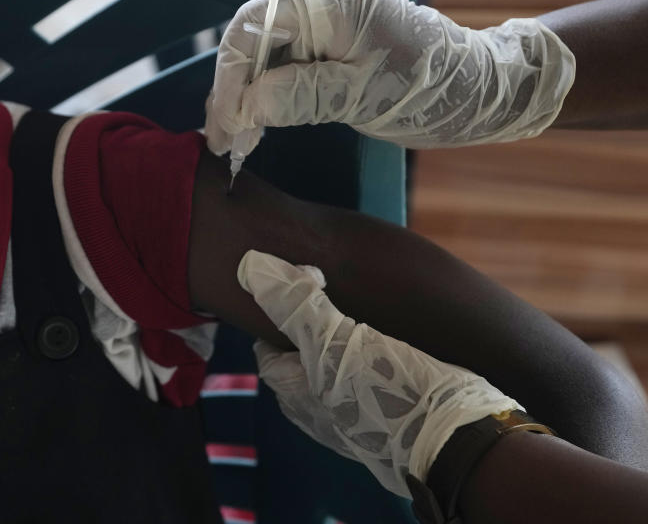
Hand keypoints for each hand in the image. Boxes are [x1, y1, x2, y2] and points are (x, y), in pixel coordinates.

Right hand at [206, 0, 574, 154]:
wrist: (481, 91)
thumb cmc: (431, 89)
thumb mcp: (363, 97)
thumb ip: (300, 97)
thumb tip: (244, 107)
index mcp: (332, 1)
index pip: (255, 27)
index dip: (231, 76)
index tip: (224, 124)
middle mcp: (323, 2)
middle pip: (254, 40)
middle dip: (234, 89)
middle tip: (224, 140)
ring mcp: (325, 23)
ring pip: (265, 56)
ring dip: (246, 97)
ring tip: (237, 140)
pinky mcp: (330, 46)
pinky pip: (285, 66)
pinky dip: (268, 96)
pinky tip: (258, 126)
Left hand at [239, 249, 521, 496]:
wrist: (455, 442)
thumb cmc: (385, 393)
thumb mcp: (334, 340)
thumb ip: (295, 306)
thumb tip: (254, 268)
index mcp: (292, 394)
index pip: (266, 345)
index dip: (277, 312)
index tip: (299, 283)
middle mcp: (315, 408)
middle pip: (301, 353)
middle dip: (312, 321)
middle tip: (334, 287)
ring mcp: (351, 414)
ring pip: (337, 363)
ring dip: (347, 335)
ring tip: (365, 304)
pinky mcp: (386, 413)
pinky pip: (369, 375)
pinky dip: (374, 352)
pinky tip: (392, 333)